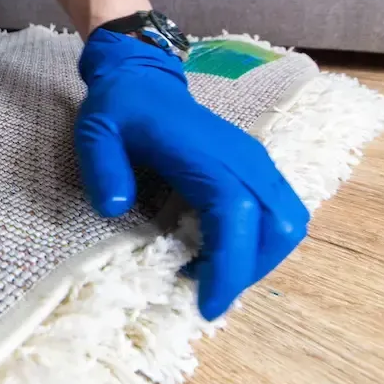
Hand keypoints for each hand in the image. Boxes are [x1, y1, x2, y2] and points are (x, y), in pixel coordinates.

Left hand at [74, 30, 309, 319]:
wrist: (142, 78)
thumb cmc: (120, 108)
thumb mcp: (96, 132)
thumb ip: (102, 167)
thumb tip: (115, 207)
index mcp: (208, 155)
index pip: (236, 215)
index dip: (229, 265)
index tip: (207, 305)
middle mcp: (245, 159)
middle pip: (277, 227)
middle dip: (248, 271)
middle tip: (205, 294)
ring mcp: (257, 163)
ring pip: (287, 223)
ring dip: (258, 260)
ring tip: (211, 275)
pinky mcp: (257, 169)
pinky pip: (279, 213)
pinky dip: (260, 243)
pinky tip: (219, 251)